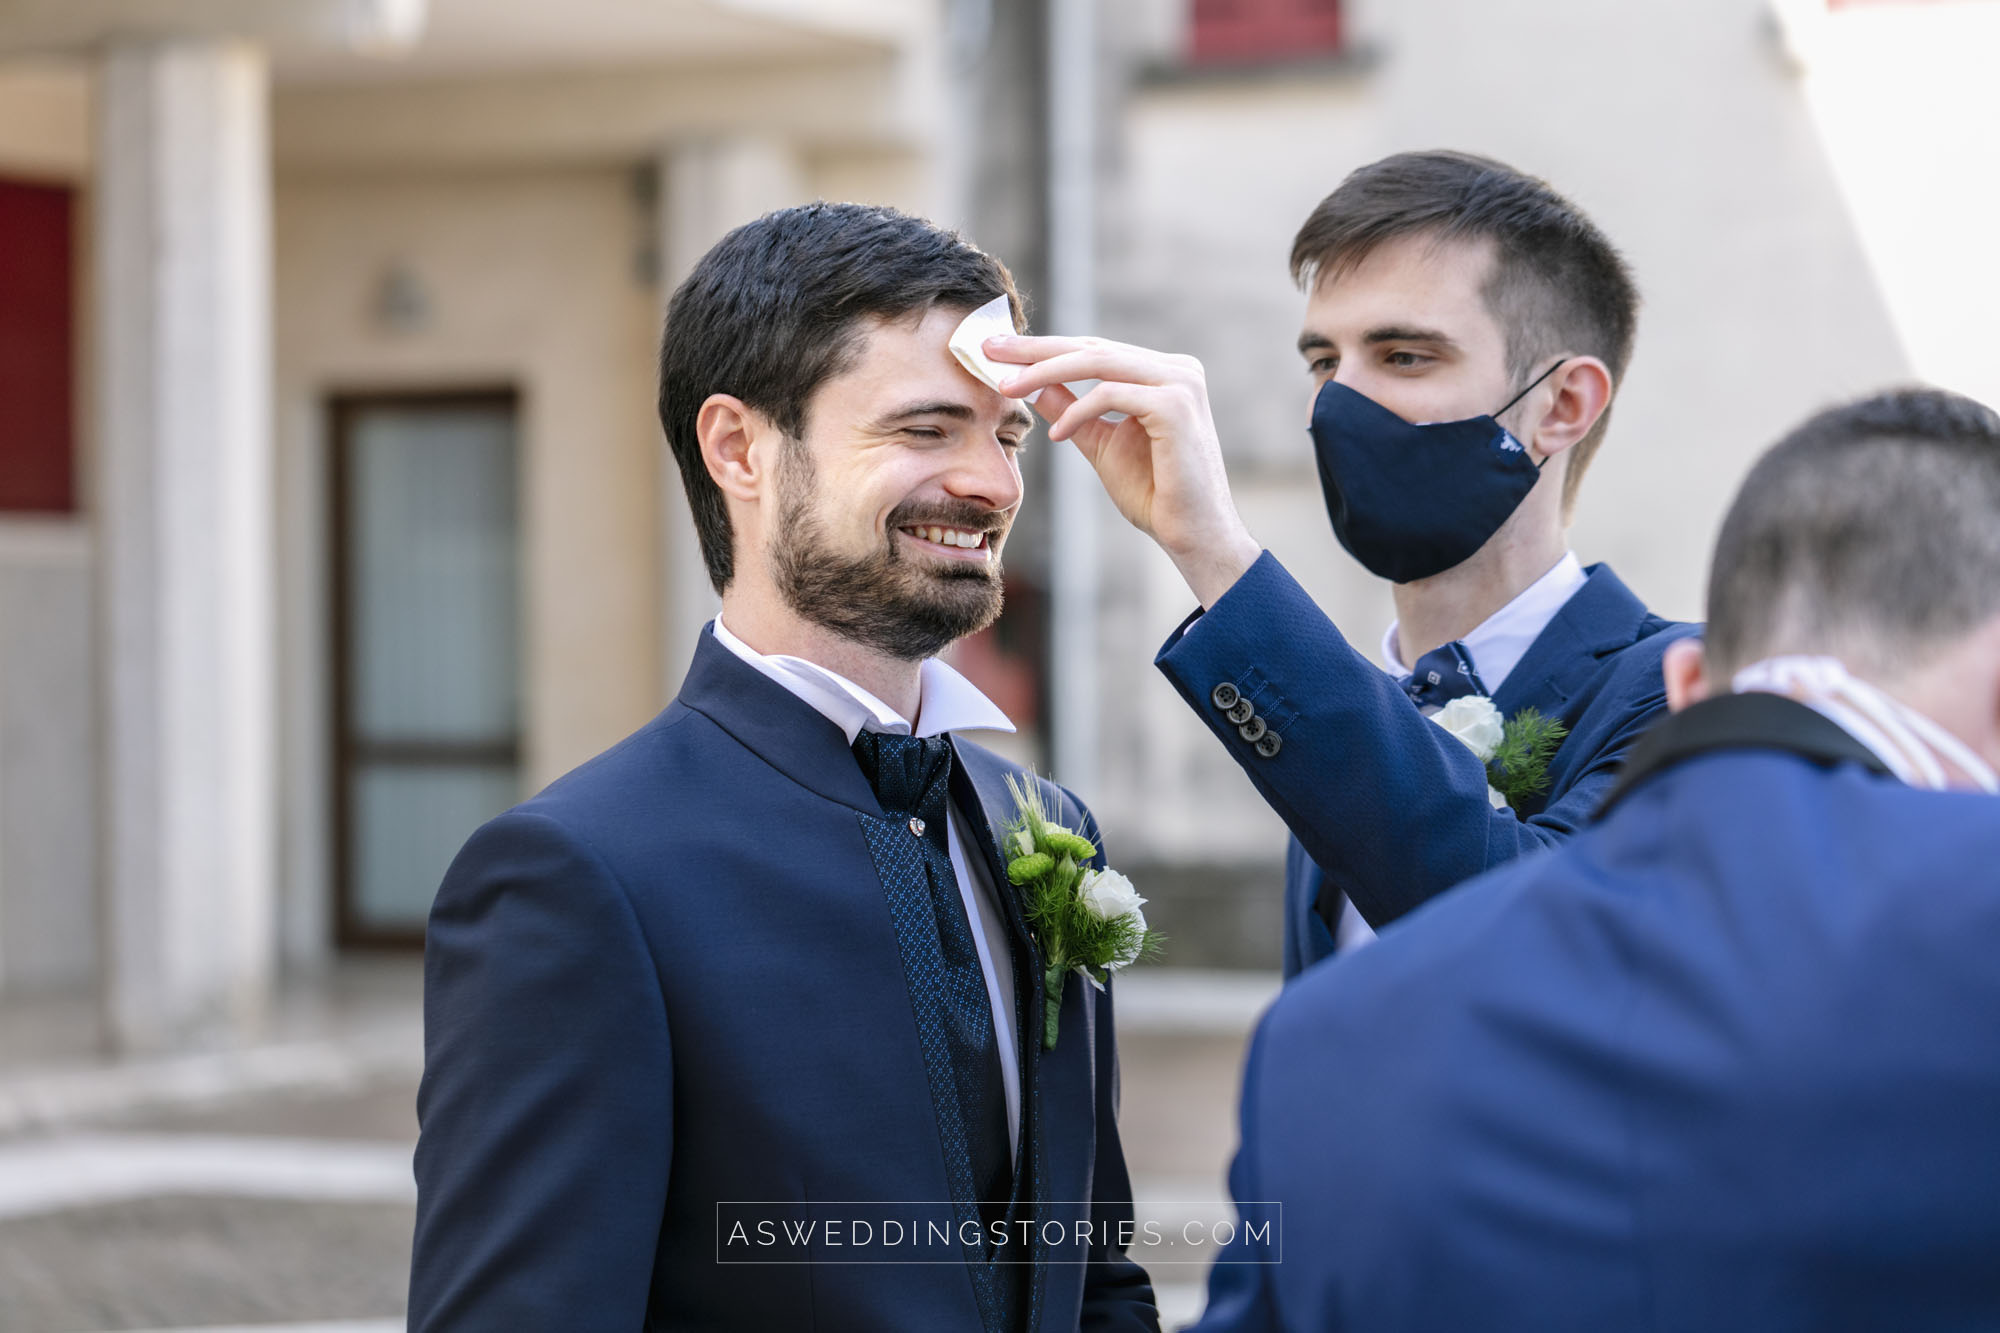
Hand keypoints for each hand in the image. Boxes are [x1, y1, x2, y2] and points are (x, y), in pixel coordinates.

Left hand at [984, 334, 1261, 607]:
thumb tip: (1030, 385)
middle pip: (1093, 347)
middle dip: (1036, 349)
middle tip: (990, 349)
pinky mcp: (1176, 405)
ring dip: (1046, 372)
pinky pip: (1112, 394)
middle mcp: (1177, 369)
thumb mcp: (1099, 443)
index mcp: (1162, 373)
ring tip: (1007, 388)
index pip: (1095, 351)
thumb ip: (1070, 410)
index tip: (999, 351)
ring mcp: (1180, 383)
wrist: (1192, 535)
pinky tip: (1055, 435)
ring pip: (1099, 362)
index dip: (1045, 349)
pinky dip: (1078, 411)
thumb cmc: (1154, 494)